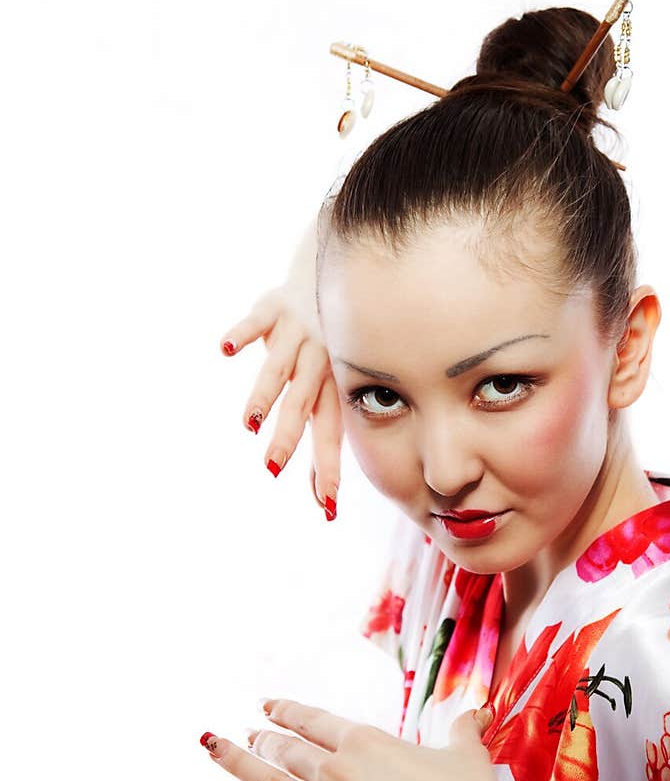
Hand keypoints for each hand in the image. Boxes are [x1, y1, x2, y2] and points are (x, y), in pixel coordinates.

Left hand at [190, 699, 505, 780]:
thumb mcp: (466, 754)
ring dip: (238, 763)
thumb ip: (462, 730)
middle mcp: (334, 771)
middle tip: (246, 737)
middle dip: (262, 741)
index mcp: (365, 742)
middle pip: (285, 750)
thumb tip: (477, 711)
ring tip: (216, 749)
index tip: (267, 708)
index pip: (312, 721)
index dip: (285, 713)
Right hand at [220, 287, 341, 516]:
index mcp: (332, 385)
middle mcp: (316, 362)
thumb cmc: (330, 350)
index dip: (328, 466)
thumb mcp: (332, 390)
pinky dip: (240, 334)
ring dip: (262, 395)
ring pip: (277, 370)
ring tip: (247, 423)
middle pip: (301, 406)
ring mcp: (295, 335)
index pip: (330, 432)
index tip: (327, 504)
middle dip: (288, 437)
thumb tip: (321, 498)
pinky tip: (225, 349)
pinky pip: (255, 322)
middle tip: (272, 468)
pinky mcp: (272, 309)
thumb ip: (323, 441)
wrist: (334, 276)